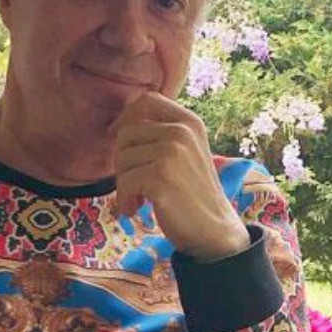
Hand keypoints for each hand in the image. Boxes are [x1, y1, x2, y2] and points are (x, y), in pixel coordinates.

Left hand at [111, 92, 250, 260]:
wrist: (214, 230)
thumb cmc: (193, 194)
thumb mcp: (186, 152)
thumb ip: (163, 134)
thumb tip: (120, 125)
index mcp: (190, 122)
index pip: (147, 100)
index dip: (126, 116)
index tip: (116, 136)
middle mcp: (182, 132)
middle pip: (126, 134)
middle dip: (122, 162)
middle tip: (134, 185)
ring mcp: (172, 153)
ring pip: (121, 159)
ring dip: (123, 185)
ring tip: (139, 200)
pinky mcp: (160, 177)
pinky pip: (124, 183)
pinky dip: (124, 201)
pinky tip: (136, 210)